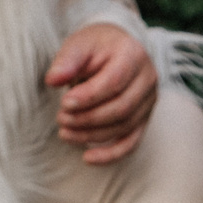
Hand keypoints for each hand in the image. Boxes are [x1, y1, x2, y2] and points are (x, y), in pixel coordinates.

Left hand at [45, 23, 157, 165]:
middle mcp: (148, 79)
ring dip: (92, 135)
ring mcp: (149, 102)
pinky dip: (110, 154)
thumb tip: (53, 80)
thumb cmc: (95, 47)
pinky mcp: (144, 119)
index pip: (114, 82)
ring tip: (64, 132)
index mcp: (133, 55)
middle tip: (61, 119)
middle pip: (121, 108)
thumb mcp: (79, 44)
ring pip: (124, 127)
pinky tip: (88, 158)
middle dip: (88, 118)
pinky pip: (131, 143)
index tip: (64, 103)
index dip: (89, 96)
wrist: (115, 50)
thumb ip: (66, 61)